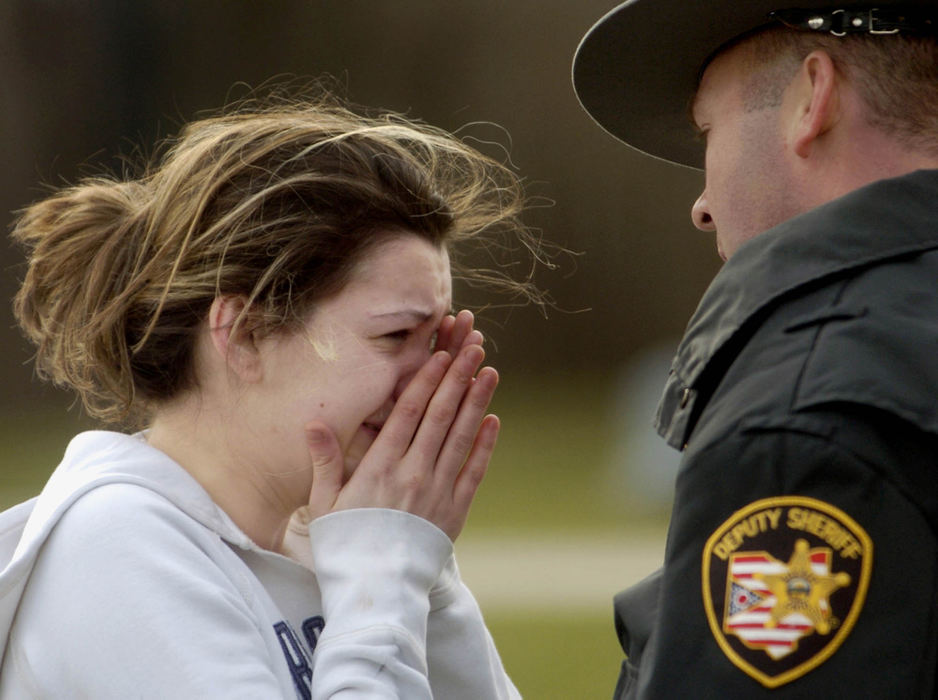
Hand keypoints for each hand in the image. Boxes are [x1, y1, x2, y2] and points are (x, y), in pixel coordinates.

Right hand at [299, 311, 498, 540]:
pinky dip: (485, 445)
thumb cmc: (344, 548)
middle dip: (457, 377)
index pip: (408, 413)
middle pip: (440, 416)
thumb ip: (325, 461)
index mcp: (379, 468)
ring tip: (490, 372)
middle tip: (473, 346)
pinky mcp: (455, 512)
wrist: (375, 594)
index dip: (426, 380)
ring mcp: (437, 493)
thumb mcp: (324, 505)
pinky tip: (493, 420)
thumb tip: (313, 422)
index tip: (440, 354)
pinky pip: (474, 472)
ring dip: (477, 402)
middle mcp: (412, 474)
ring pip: (461, 437)